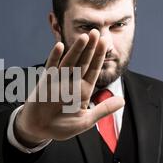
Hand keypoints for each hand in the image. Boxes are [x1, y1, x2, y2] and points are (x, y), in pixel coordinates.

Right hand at [14, 29, 124, 145]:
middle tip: (96, 32)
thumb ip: (103, 110)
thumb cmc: (62, 126)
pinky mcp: (45, 83)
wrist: (40, 130)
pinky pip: (50, 68)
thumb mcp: (85, 120)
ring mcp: (58, 81)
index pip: (93, 70)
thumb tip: (123, 101)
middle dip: (89, 48)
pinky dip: (54, 58)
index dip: (99, 57)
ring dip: (76, 50)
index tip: (105, 42)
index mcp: (83, 90)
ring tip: (84, 37)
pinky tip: (59, 46)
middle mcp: (71, 82)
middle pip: (83, 62)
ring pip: (69, 62)